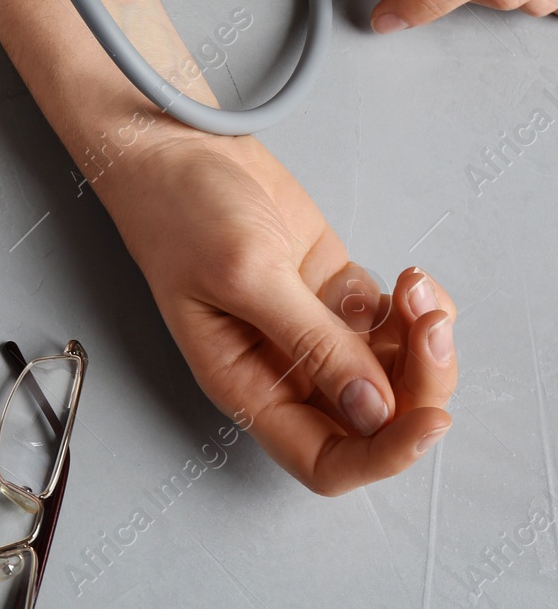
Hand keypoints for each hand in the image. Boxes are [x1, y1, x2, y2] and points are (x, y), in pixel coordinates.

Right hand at [100, 132, 456, 494]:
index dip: (381, 455)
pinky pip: (398, 326)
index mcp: (248, 384)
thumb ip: (311, 343)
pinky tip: (408, 279)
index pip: (325, 460)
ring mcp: (314, 330)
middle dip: (419, 385)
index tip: (426, 420)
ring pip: (396, 373)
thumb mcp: (244, 274)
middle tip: (429, 329)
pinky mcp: (335, 292)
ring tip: (415, 288)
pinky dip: (419, 310)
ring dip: (424, 341)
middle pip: (374, 420)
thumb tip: (374, 411)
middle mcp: (284, 369)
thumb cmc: (181, 213)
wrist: (179, 149)